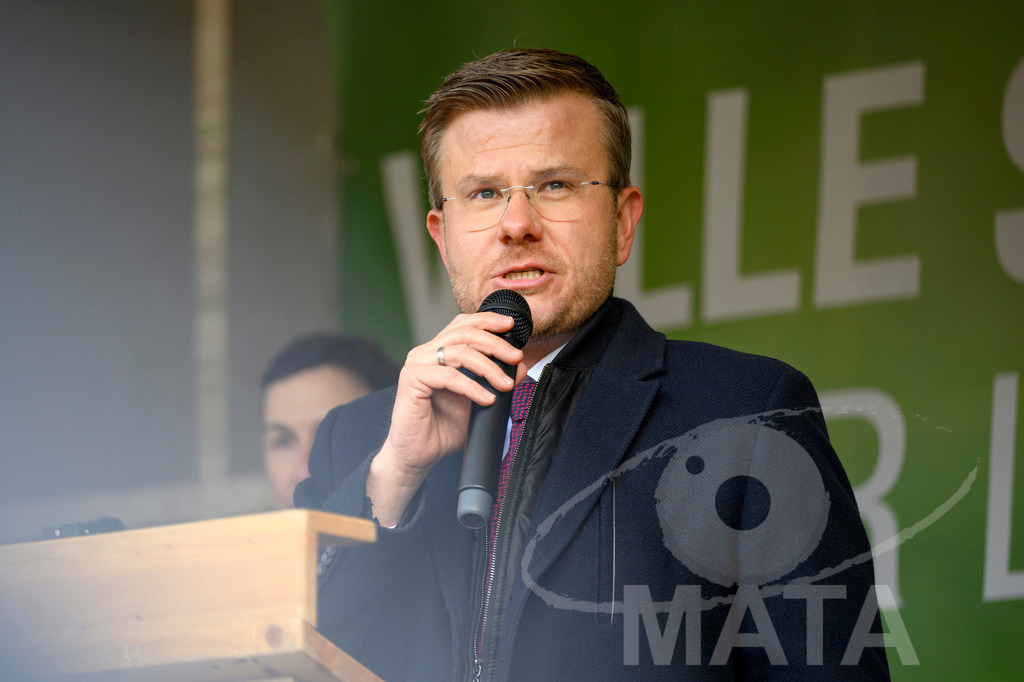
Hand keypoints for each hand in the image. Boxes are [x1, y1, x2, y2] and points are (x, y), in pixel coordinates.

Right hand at [367, 312, 526, 525]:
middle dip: (495, 344)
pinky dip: (472, 387)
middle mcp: (425, 353)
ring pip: (459, 352)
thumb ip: (495, 381)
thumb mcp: (478, 400)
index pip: (462, 325)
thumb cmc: (443, 428)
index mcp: (438, 351)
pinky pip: (449, 376)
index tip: (510, 326)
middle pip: (464, 334)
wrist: (419, 454)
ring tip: (505, 385)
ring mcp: (417, 364)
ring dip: (488, 367)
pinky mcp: (412, 380)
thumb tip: (520, 365)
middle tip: (515, 358)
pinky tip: (486, 399)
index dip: (487, 321)